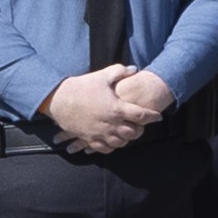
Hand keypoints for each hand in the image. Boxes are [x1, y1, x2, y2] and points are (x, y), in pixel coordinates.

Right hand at [41, 70, 164, 156]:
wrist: (59, 100)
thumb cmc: (81, 87)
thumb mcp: (102, 76)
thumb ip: (120, 72)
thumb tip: (134, 69)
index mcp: (117, 108)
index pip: (141, 115)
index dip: (152, 116)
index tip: (158, 116)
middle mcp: (111, 124)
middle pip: (133, 133)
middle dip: (140, 129)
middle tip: (142, 125)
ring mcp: (100, 133)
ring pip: (120, 143)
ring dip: (127, 139)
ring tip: (129, 133)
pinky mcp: (89, 138)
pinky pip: (105, 148)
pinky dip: (112, 146)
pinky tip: (114, 141)